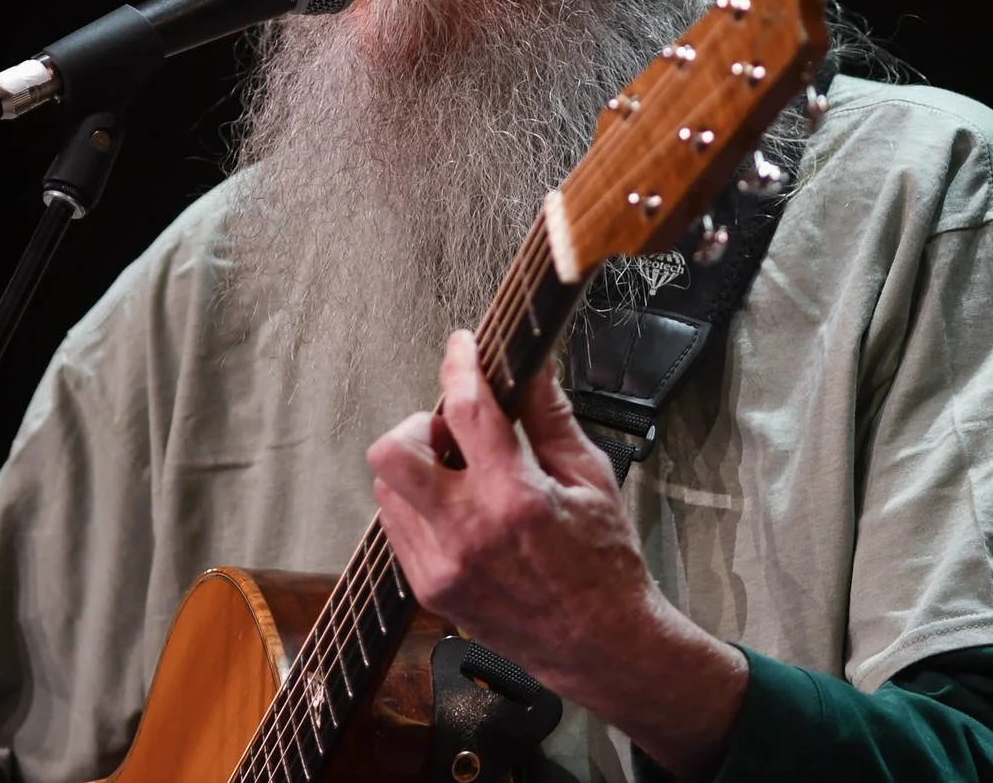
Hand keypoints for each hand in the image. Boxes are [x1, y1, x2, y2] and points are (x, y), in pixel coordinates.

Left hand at [367, 330, 747, 780]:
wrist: (600, 646)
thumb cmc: (605, 565)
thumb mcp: (591, 478)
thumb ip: (551, 416)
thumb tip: (532, 364)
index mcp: (515, 497)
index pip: (465, 409)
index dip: (460, 364)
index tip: (463, 346)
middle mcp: (468, 532)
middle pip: (393, 451)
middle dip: (418, 425)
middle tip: (452, 430)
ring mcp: (442, 566)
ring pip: (387, 489)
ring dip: (416, 467)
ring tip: (459, 473)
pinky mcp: (430, 590)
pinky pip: (396, 528)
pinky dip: (417, 506)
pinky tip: (456, 510)